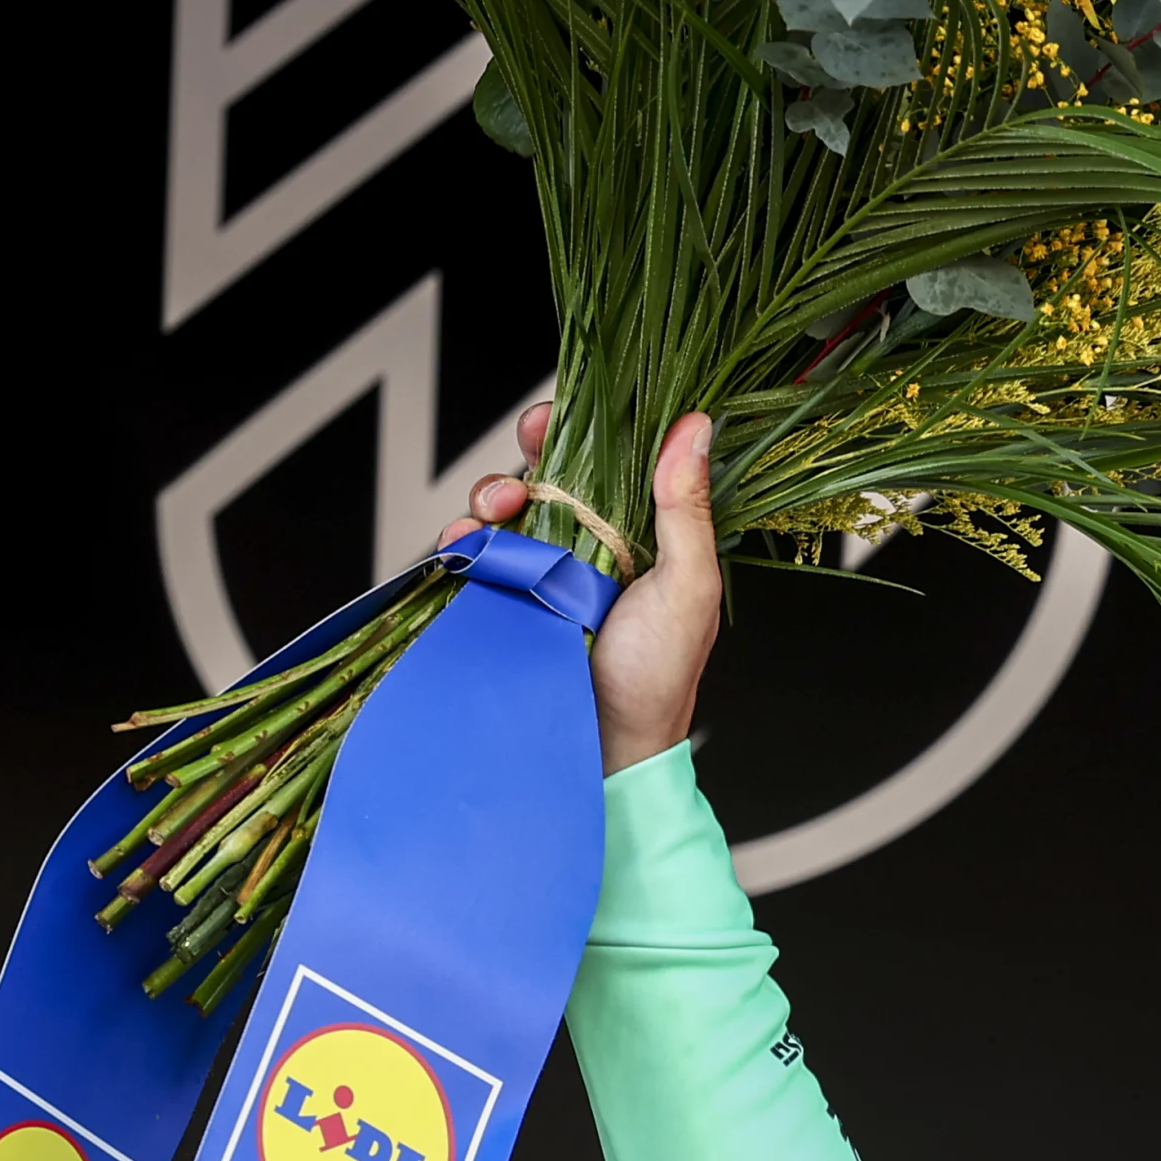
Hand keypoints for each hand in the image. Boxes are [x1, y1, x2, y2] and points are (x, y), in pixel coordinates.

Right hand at [441, 403, 720, 774]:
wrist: (606, 746)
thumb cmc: (659, 675)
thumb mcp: (686, 586)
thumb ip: (685, 507)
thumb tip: (696, 428)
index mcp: (641, 535)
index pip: (611, 462)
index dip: (587, 430)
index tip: (567, 414)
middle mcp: (589, 545)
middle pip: (550, 472)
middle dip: (531, 451)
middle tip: (529, 447)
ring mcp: (542, 571)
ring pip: (507, 506)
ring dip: (495, 492)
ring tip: (500, 510)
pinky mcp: (503, 597)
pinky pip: (475, 552)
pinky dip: (465, 537)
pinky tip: (470, 543)